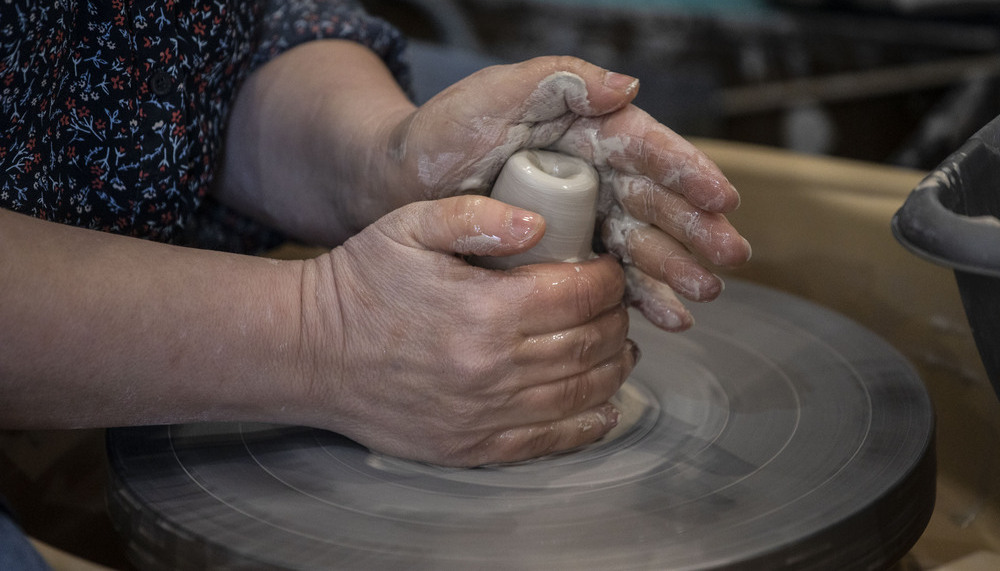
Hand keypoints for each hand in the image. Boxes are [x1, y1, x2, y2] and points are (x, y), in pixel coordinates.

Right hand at [297, 195, 635, 466]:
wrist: (309, 351)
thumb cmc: (360, 283)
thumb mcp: (409, 227)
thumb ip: (476, 216)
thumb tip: (539, 223)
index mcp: (486, 309)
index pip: (580, 295)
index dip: (609, 280)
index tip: (608, 269)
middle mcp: (493, 368)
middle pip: (589, 345)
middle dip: (615, 321)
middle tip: (614, 305)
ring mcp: (484, 413)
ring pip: (580, 394)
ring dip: (611, 369)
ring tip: (617, 348)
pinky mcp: (471, 445)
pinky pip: (548, 441)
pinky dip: (586, 425)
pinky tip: (602, 407)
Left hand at [383, 56, 751, 330]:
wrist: (399, 185)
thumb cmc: (444, 132)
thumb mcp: (496, 94)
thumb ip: (556, 81)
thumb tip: (626, 86)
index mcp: (585, 130)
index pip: (647, 148)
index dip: (686, 172)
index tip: (720, 198)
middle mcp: (593, 173)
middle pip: (656, 202)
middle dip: (696, 230)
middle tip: (728, 256)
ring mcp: (582, 216)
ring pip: (641, 244)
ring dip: (675, 270)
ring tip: (702, 296)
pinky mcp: (565, 254)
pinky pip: (611, 277)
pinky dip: (640, 298)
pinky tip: (665, 319)